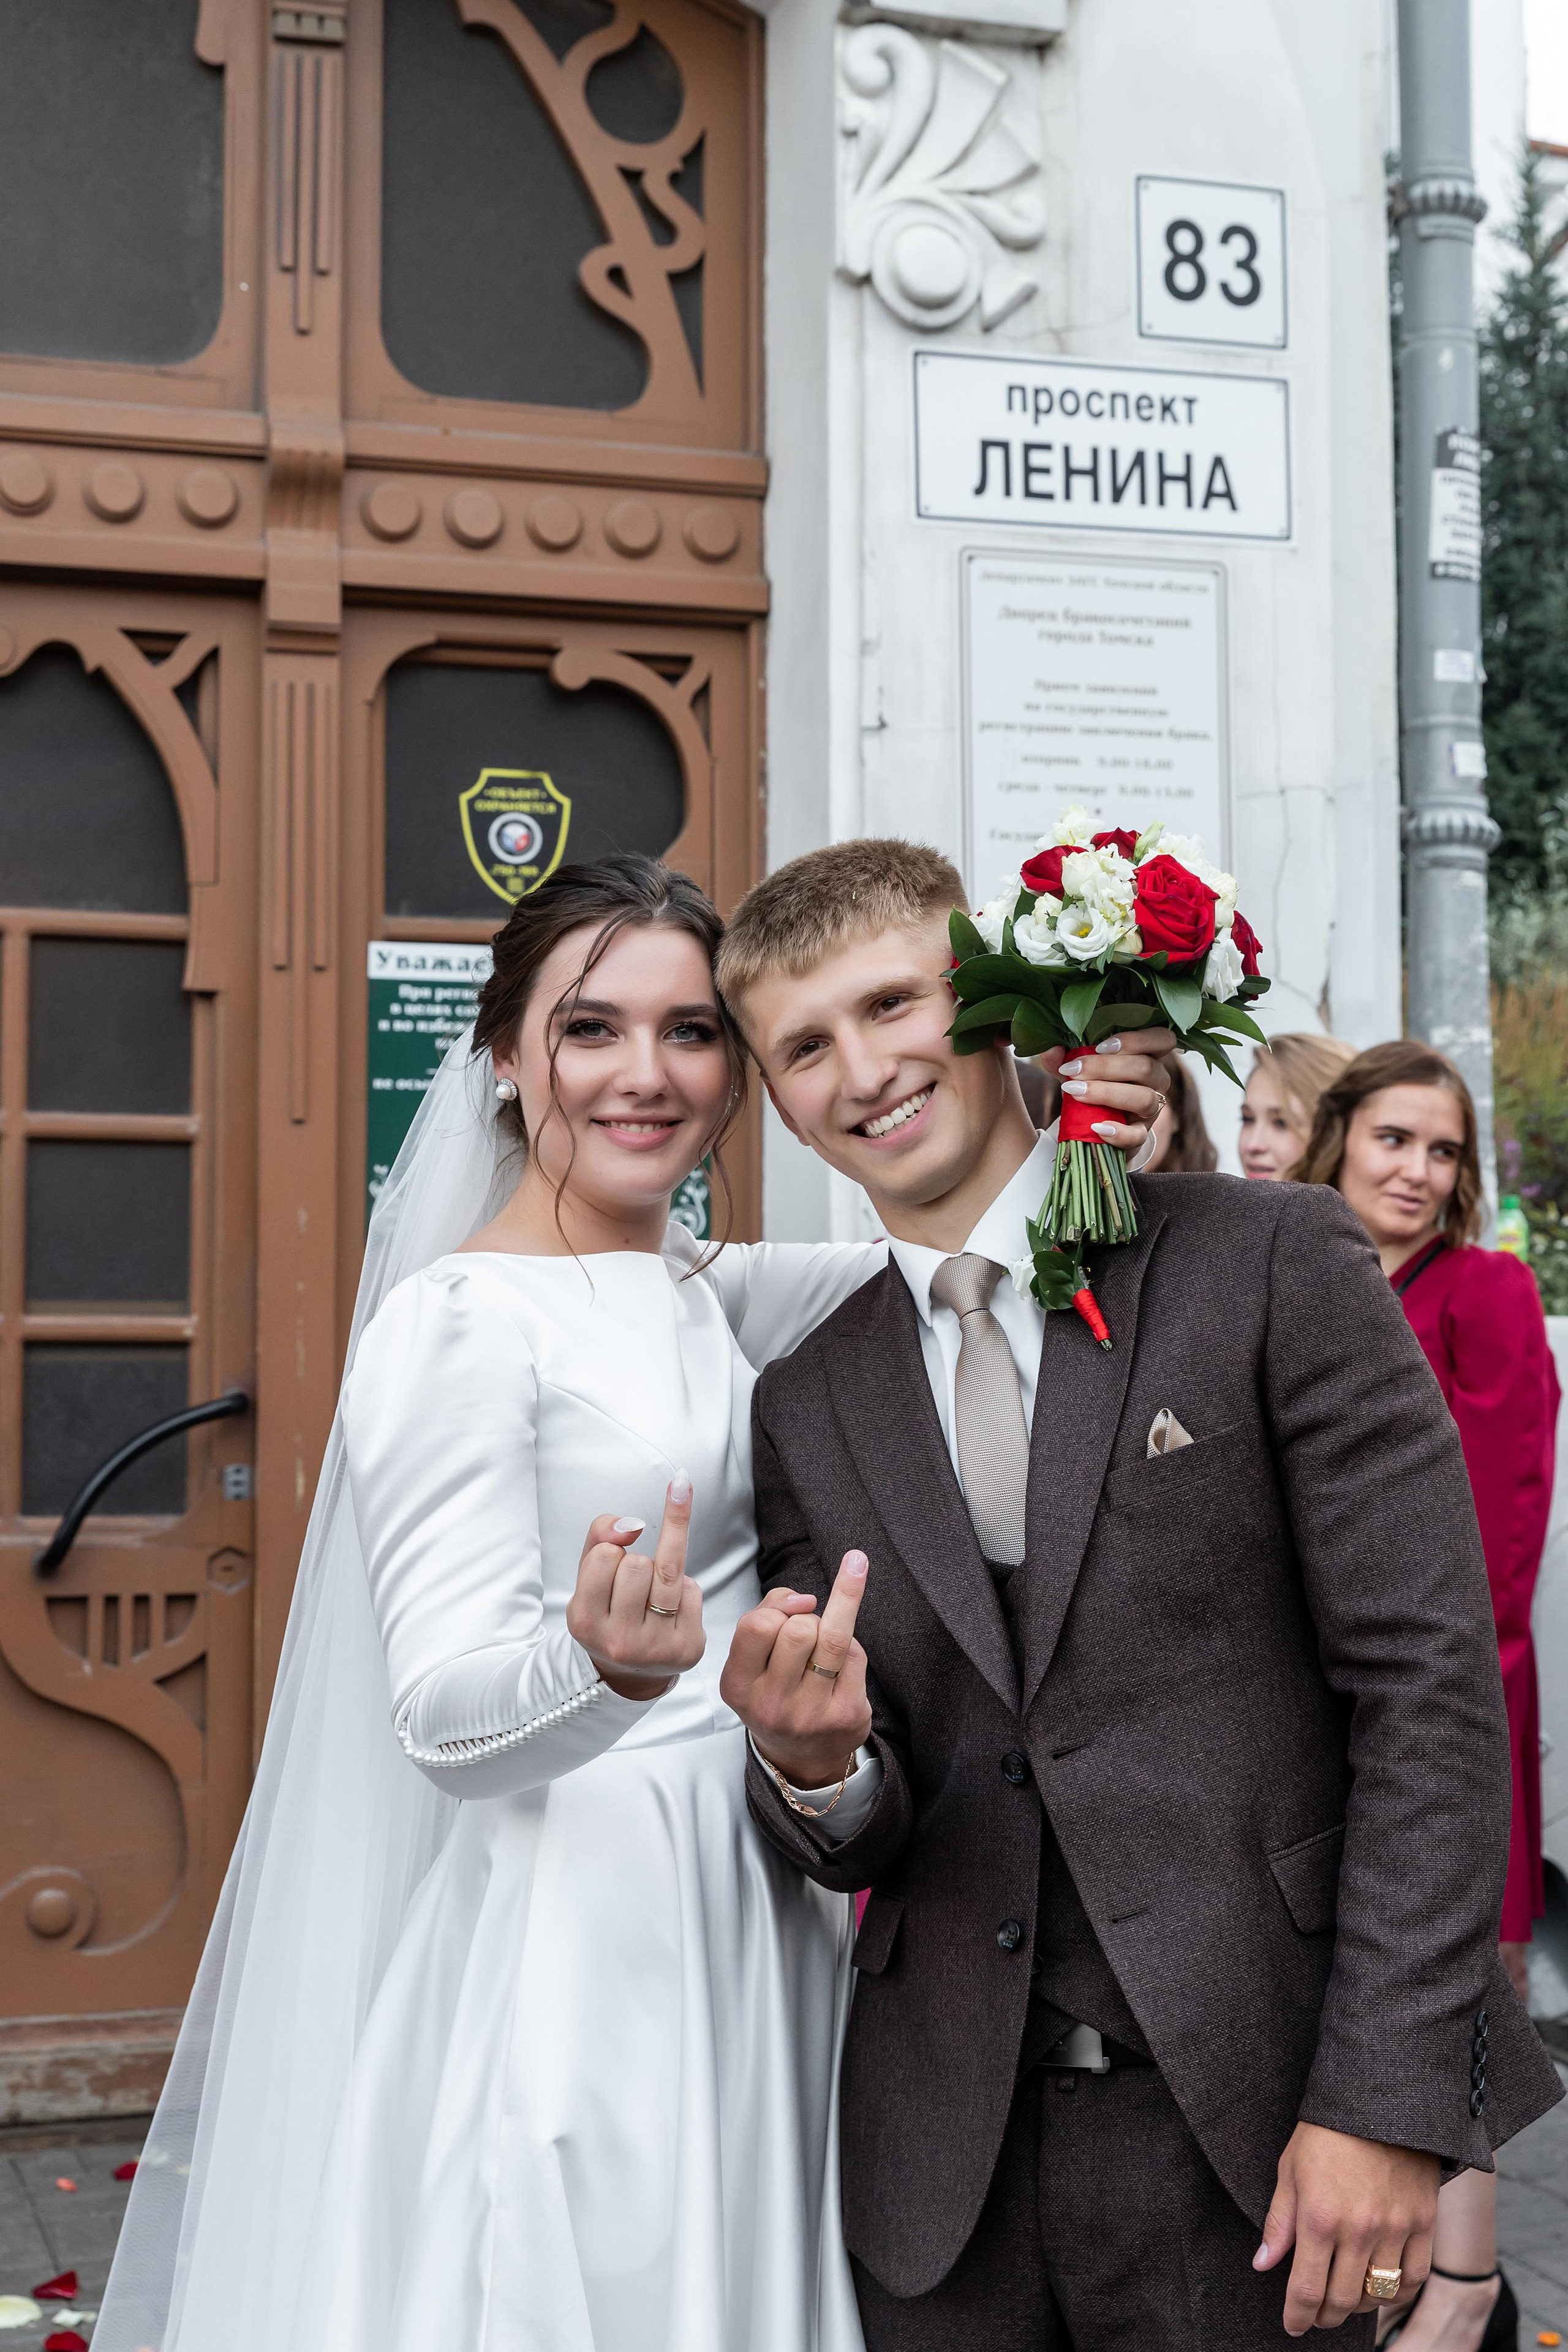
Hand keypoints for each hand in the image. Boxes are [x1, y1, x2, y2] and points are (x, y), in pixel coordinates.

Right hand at [565, 1474, 704, 1701]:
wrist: (631, 1669)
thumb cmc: (609, 1609)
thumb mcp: (590, 1573)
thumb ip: (601, 1534)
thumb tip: (633, 1524)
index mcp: (585, 1622)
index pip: (606, 1554)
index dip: (613, 1550)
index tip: (612, 1563)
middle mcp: (618, 1641)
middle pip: (638, 1563)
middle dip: (638, 1562)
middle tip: (633, 1586)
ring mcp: (655, 1648)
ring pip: (668, 1572)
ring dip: (662, 1570)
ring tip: (652, 1592)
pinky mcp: (687, 1648)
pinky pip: (693, 1588)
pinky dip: (685, 1588)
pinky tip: (672, 1609)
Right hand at [720, 1551, 873, 1789]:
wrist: (801, 1756)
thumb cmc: (776, 1688)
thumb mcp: (753, 1657)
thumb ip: (769, 1610)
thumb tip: (806, 1599)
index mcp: (738, 1685)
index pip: (757, 1625)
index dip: (779, 1607)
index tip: (794, 1607)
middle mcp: (771, 1704)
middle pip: (798, 1629)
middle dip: (807, 1619)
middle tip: (807, 1637)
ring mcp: (810, 1714)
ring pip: (833, 1638)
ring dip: (832, 1625)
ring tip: (828, 1635)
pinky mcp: (846, 1716)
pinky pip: (856, 1655)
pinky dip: (851, 1648)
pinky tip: (842, 1665)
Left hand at [1039, 1026, 1175, 1153]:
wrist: (1092, 1128)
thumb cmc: (1091, 1087)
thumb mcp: (1077, 1071)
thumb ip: (1064, 1059)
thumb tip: (1051, 1050)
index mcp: (1148, 1055)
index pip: (1163, 1039)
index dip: (1136, 1040)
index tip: (1100, 1046)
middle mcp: (1157, 1081)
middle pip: (1146, 1067)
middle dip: (1106, 1067)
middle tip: (1073, 1071)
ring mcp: (1152, 1110)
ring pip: (1144, 1098)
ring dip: (1108, 1093)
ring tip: (1076, 1093)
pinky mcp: (1141, 1135)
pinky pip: (1137, 1135)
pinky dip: (1118, 1132)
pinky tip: (1096, 1126)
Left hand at [1253, 2122, 1438, 2334]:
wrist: (1379, 2100)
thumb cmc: (1327, 2133)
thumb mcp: (1290, 2170)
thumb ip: (1278, 2222)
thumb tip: (1262, 2264)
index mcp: (1318, 2218)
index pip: (1306, 2289)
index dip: (1297, 2316)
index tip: (1293, 2325)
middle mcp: (1358, 2230)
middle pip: (1342, 2300)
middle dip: (1324, 2315)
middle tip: (1317, 2314)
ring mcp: (1394, 2229)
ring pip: (1377, 2294)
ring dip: (1358, 2306)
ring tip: (1346, 2299)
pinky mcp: (1423, 2223)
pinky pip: (1414, 2277)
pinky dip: (1398, 2291)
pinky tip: (1383, 2286)